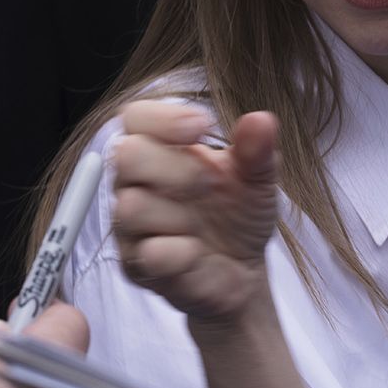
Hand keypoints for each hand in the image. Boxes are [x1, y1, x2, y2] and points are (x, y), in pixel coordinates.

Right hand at [110, 102, 280, 320]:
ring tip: (204, 224)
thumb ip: (257, 150)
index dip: (163, 118)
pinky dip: (184, 252)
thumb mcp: (257, 178)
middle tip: (210, 183)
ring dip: (180, 215)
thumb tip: (262, 121)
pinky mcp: (136, 267)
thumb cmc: (238, 214)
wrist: (243, 269)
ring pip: (131, 207)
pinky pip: (151, 254)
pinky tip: (199, 253)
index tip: (202, 126)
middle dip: (175, 166)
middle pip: (125, 155)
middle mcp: (136, 183)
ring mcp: (131, 226)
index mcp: (159, 150)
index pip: (135, 117)